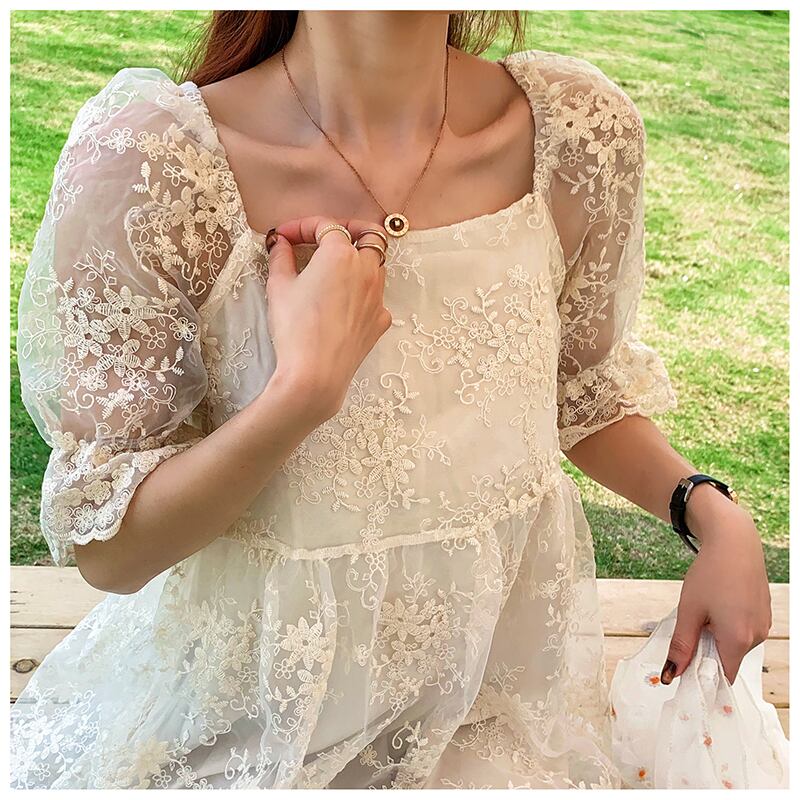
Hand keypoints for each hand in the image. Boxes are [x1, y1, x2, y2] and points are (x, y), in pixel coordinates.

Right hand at [263, 215, 391, 423]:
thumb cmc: (295, 328)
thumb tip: (281, 243)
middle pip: (369, 235)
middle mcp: (367, 270)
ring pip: (377, 264)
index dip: (302, 226)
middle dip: (348, 229)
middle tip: (326, 237)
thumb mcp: (279, 286)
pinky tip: (342, 302)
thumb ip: (281, 257)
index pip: (326, 225)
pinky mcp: (380, 320)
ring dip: (358, 258)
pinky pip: (376, 296)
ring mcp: (378, 296)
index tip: (284, 237)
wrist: (316, 374)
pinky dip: (361, 290)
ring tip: (333, 269)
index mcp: (341, 254)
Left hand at [661, 488, 772, 685]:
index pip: (723, 677)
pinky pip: (744, 631)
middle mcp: (757, 636)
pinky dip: (728, 626)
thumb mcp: (689, 610)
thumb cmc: (710, 573)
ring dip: (718, 637)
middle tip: (691, 629)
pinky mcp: (764, 614)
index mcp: (738, 639)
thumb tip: (671, 675)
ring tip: (706, 610)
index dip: (702, 678)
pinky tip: (719, 604)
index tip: (684, 671)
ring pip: (735, 645)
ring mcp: (763, 625)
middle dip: (707, 653)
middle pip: (729, 660)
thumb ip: (681, 646)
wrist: (734, 542)